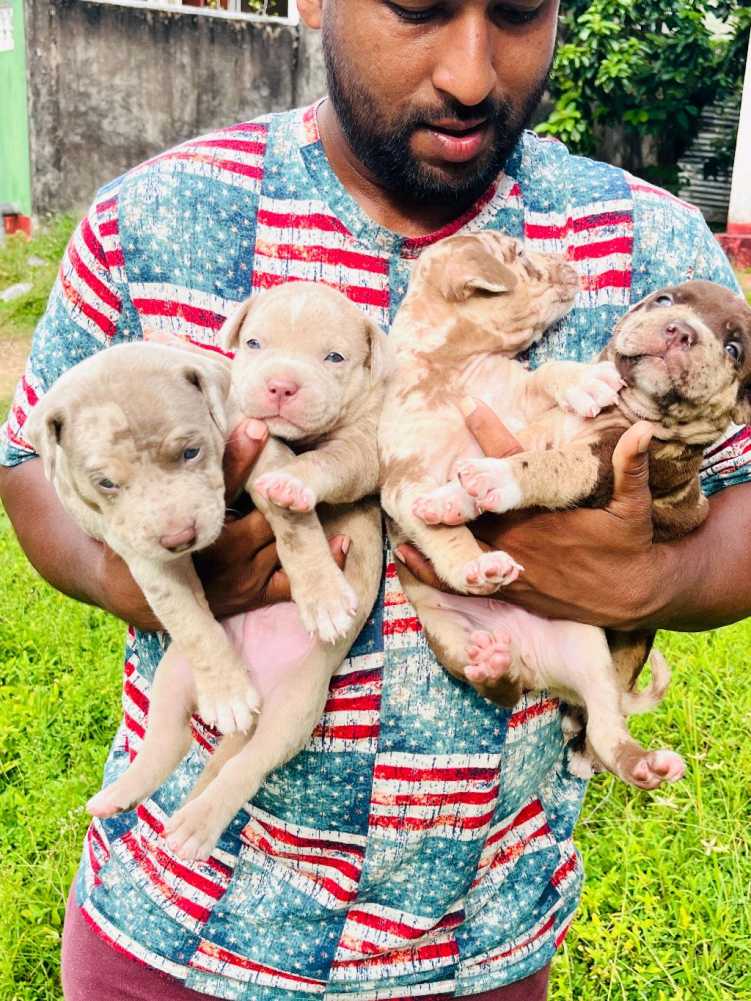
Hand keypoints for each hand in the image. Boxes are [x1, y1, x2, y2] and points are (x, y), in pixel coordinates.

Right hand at [100, 419, 348, 628]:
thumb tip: (239, 423)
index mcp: (196, 522)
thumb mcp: (180, 502)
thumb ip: (211, 466)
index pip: (223, 484)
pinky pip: (291, 582)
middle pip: (264, 514)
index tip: (257, 426)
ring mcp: (240, 575)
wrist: (149, 594)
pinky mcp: (253, 595)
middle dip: (285, 491)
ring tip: (336, 493)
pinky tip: (341, 543)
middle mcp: (220, 550)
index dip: (239, 453)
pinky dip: (318, 563)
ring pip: (283, 544)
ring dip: (308, 523)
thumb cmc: (167, 537)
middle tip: (316, 465)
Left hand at [396, 402, 663, 629]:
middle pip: (477, 506)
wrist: (633, 595)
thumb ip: (633, 466)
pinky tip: (405, 553)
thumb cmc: (632, 543)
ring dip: (438, 523)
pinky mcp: (508, 587)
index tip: (467, 404)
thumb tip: (645, 428)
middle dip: (449, 488)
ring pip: (466, 540)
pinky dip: (433, 569)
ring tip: (405, 505)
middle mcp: (524, 536)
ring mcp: (513, 564)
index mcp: (548, 509)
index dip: (489, 433)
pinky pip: (464, 579)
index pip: (512, 465)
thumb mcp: (637, 504)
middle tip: (416, 467)